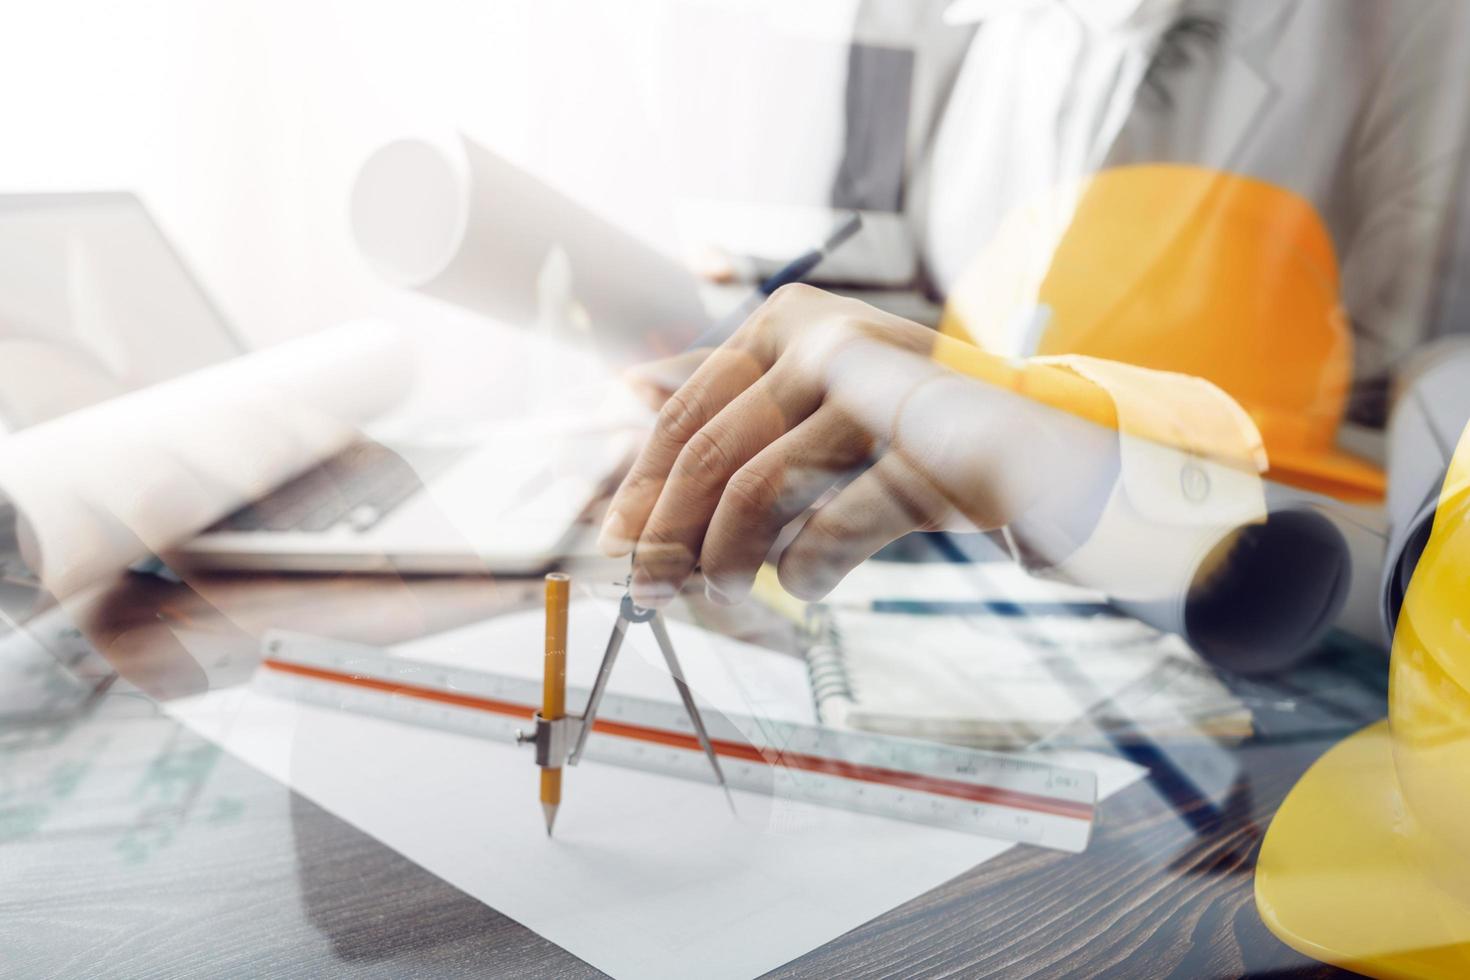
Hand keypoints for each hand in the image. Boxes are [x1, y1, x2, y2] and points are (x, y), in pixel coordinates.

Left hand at [600, 284, 1114, 606]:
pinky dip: (807, 569)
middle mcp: (832, 338)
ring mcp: (884, 390)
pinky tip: (804, 585)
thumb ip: (734, 398)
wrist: (1048, 445)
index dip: (642, 484)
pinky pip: (835, 525)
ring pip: (760, 490)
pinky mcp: (932, 452)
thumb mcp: (817, 400)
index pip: (685, 410)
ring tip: (731, 591)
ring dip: (730, 559)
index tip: (619, 541)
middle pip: (710, 453)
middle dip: (670, 535)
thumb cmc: (914, 431)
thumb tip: (627, 385)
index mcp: (792, 319)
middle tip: (653, 591)